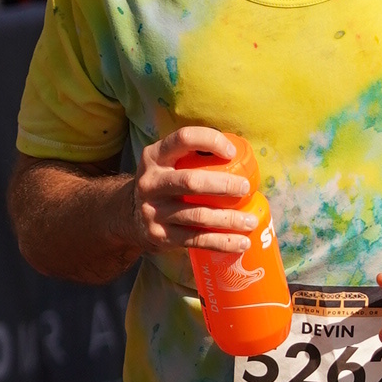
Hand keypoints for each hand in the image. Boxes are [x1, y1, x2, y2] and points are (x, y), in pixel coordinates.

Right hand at [136, 125, 257, 258]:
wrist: (130, 216)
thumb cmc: (165, 183)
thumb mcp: (168, 163)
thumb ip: (193, 156)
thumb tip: (243, 157)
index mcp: (155, 157)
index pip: (183, 139)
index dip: (210, 141)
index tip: (232, 152)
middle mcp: (151, 182)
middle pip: (191, 182)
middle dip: (223, 185)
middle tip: (245, 188)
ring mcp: (153, 211)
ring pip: (198, 215)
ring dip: (229, 219)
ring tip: (251, 220)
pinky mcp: (160, 235)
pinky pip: (196, 240)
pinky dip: (222, 242)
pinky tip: (242, 242)